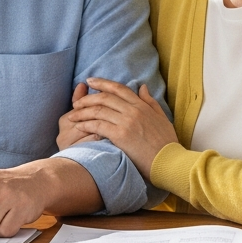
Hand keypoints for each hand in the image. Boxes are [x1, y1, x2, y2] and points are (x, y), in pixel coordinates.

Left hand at [61, 78, 176, 178]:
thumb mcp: (162, 117)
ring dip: (82, 112)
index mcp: (142, 105)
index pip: (119, 89)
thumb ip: (150, 101)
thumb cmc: (167, 143)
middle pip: (105, 98)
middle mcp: (133, 110)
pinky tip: (79, 127)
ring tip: (72, 115)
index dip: (102, 83)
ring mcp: (126, 122)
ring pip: (98, 110)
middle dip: (87, 98)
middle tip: (76, 102)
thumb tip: (142, 87)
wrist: (169, 161)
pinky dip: (86, 124)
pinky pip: (98, 125)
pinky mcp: (121, 135)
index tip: (90, 81)